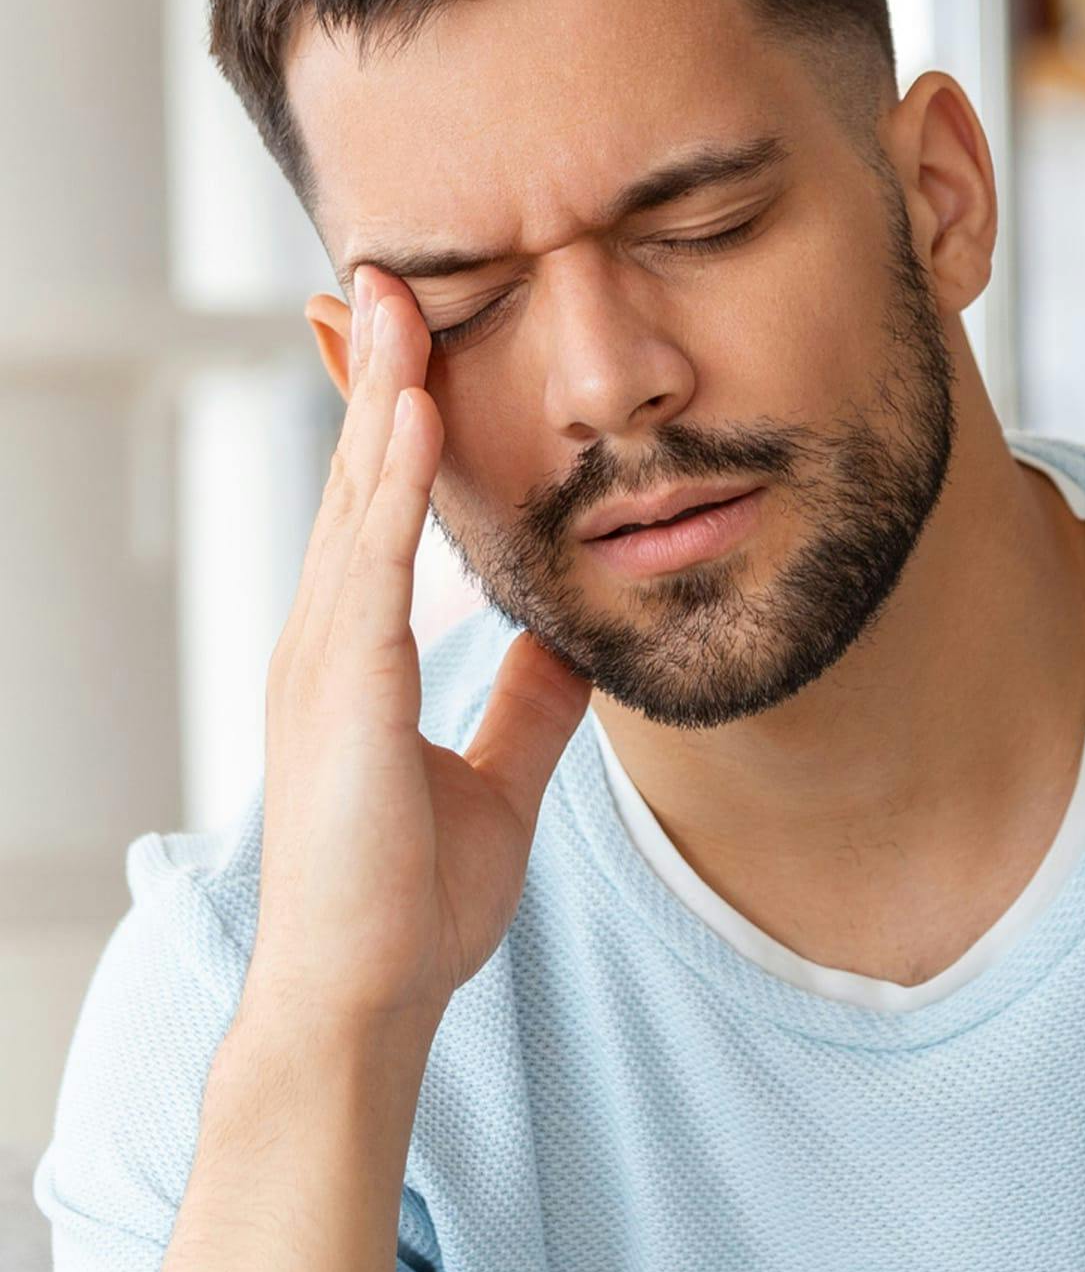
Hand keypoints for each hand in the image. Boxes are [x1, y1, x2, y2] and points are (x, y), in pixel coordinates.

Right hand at [250, 265, 591, 1033]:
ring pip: (354, 497)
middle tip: (389, 274)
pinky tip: (417, 412)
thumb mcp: (497, 776)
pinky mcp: (340, 692)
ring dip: (379, 394)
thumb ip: (527, 703)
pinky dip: (395, 484)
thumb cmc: (413, 898)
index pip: (378, 508)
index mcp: (360, 652)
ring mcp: (324, 659)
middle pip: (357, 477)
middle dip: (375, 373)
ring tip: (397, 298)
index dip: (394, 419)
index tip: (417, 338)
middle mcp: (328, 637)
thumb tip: (573, 641)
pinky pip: (371, 564)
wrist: (369, 997)